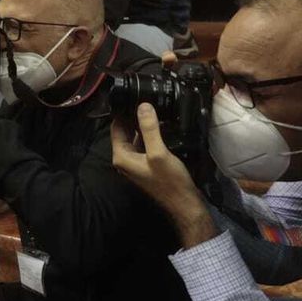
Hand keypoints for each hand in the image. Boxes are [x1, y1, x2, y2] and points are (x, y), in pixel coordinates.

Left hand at [109, 104, 216, 245]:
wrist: (184, 204)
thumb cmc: (170, 181)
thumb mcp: (158, 153)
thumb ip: (149, 129)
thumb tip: (142, 106)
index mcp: (121, 156)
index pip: (116, 127)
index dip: (123, 111)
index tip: (134, 96)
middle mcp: (125, 160)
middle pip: (125, 131)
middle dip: (134, 116)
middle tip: (147, 98)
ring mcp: (137, 163)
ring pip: (136, 137)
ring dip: (144, 125)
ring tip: (155, 108)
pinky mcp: (149, 164)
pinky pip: (146, 144)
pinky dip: (152, 134)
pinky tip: (162, 125)